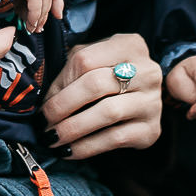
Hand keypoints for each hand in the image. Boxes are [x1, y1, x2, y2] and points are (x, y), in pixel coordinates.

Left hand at [41, 33, 161, 159]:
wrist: (140, 100)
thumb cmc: (108, 75)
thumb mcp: (91, 60)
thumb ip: (70, 71)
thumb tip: (44, 101)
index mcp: (129, 45)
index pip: (85, 59)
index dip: (59, 82)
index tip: (43, 101)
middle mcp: (147, 71)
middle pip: (95, 85)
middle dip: (63, 106)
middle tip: (43, 122)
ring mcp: (152, 101)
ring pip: (107, 113)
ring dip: (73, 128)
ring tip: (51, 137)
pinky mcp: (151, 129)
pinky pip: (115, 138)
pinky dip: (87, 146)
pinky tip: (69, 150)